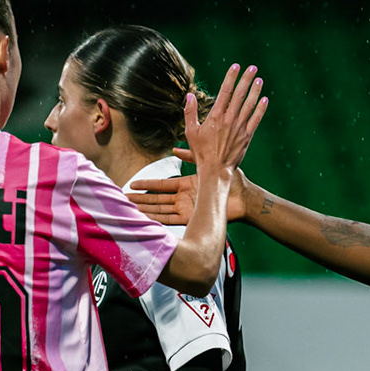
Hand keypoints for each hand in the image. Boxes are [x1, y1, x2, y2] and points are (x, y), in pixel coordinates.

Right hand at [131, 152, 250, 226]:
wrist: (245, 198)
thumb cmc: (232, 182)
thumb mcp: (208, 165)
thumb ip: (192, 157)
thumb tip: (175, 150)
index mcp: (188, 185)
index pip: (162, 185)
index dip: (147, 184)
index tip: (132, 184)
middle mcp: (186, 198)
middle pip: (158, 199)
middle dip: (141, 199)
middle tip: (124, 200)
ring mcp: (189, 209)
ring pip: (162, 210)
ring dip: (146, 210)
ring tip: (130, 210)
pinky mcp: (194, 219)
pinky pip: (172, 220)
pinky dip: (159, 220)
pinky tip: (146, 219)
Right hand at [185, 63, 266, 179]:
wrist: (215, 170)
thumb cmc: (201, 152)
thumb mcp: (191, 131)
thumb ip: (190, 112)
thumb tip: (189, 96)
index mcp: (216, 116)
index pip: (225, 91)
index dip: (231, 77)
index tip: (236, 66)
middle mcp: (229, 119)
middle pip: (239, 94)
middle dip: (246, 79)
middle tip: (252, 67)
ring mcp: (240, 128)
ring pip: (249, 105)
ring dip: (255, 91)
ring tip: (259, 79)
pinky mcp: (247, 137)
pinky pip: (256, 120)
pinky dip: (261, 109)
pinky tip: (265, 100)